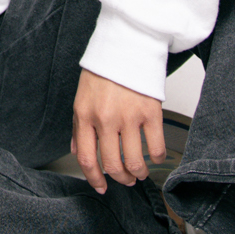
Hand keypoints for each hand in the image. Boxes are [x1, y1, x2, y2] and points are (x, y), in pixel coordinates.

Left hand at [71, 67, 164, 192]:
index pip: (86, 157)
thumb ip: (78, 127)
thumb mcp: (81, 98)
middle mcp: (106, 119)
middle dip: (120, 179)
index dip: (93, 178)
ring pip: (135, 161)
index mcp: (85, 115)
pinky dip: (157, 158)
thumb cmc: (103, 72)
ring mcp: (129, 117)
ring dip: (138, 173)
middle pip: (112, 164)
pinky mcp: (151, 113)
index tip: (100, 186)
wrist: (125, 47)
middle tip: (125, 180)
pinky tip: (155, 157)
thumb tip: (77, 150)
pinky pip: (156, 147)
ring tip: (140, 172)